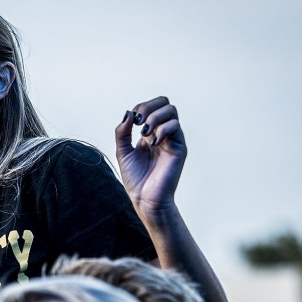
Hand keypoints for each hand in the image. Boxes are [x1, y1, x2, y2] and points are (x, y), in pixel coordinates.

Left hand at [115, 96, 185, 215]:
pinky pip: (175, 126)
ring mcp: (172, 139)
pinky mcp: (179, 147)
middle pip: (164, 103)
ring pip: (171, 111)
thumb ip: (122, 132)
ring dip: (154, 117)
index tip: (131, 122)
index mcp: (149, 133)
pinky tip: (152, 143)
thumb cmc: (135, 179)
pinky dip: (162, 129)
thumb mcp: (122, 151)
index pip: (151, 107)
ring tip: (144, 133)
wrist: (145, 199)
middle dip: (149, 107)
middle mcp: (162, 133)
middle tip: (139, 122)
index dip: (140, 107)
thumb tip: (128, 113)